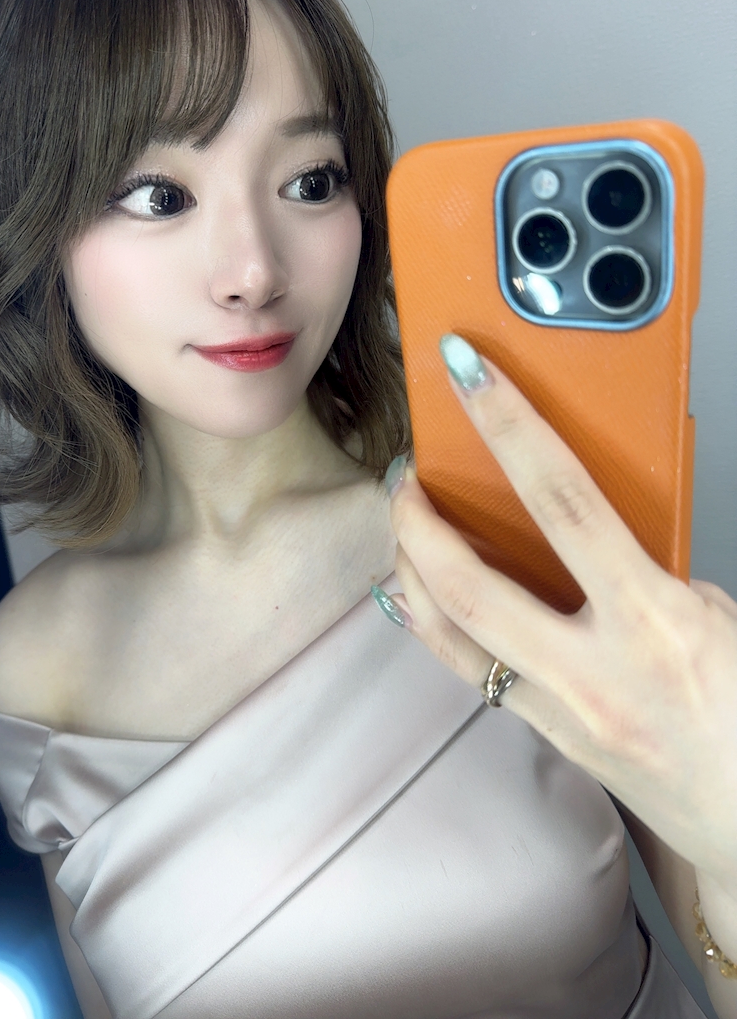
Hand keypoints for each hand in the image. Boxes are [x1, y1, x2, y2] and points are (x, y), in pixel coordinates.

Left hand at [386, 335, 736, 895]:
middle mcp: (593, 669)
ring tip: (401, 519)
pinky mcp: (542, 730)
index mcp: (652, 622)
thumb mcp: (717, 616)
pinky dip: (426, 621)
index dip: (511, 428)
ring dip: (409, 565)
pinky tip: (410, 590)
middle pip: (469, 583)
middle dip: (418, 519)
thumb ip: (649, 567)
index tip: (470, 375)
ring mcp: (557, 708)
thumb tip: (582, 527)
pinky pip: (462, 668)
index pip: (565, 502)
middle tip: (403, 473)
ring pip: (446, 632)